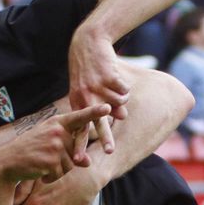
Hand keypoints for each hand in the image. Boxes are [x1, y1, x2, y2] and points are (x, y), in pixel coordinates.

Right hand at [0, 103, 112, 185]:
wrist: (7, 161)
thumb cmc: (30, 150)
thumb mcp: (50, 144)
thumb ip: (70, 149)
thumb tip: (87, 162)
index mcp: (57, 122)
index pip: (79, 117)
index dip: (94, 112)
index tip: (108, 107)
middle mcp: (57, 131)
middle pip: (77, 151)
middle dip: (66, 160)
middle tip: (46, 158)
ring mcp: (54, 145)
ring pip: (70, 165)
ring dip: (58, 170)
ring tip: (42, 164)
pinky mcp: (51, 160)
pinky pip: (60, 174)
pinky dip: (51, 177)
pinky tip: (40, 172)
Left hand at [67, 29, 128, 159]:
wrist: (88, 43)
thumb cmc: (87, 71)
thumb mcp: (84, 90)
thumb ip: (100, 108)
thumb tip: (120, 118)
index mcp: (78, 104)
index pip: (81, 130)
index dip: (80, 145)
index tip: (80, 160)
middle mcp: (86, 98)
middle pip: (99, 123)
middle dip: (105, 138)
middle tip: (109, 151)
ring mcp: (97, 87)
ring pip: (120, 104)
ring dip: (122, 98)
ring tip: (113, 86)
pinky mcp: (108, 77)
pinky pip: (125, 91)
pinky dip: (125, 86)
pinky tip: (115, 76)